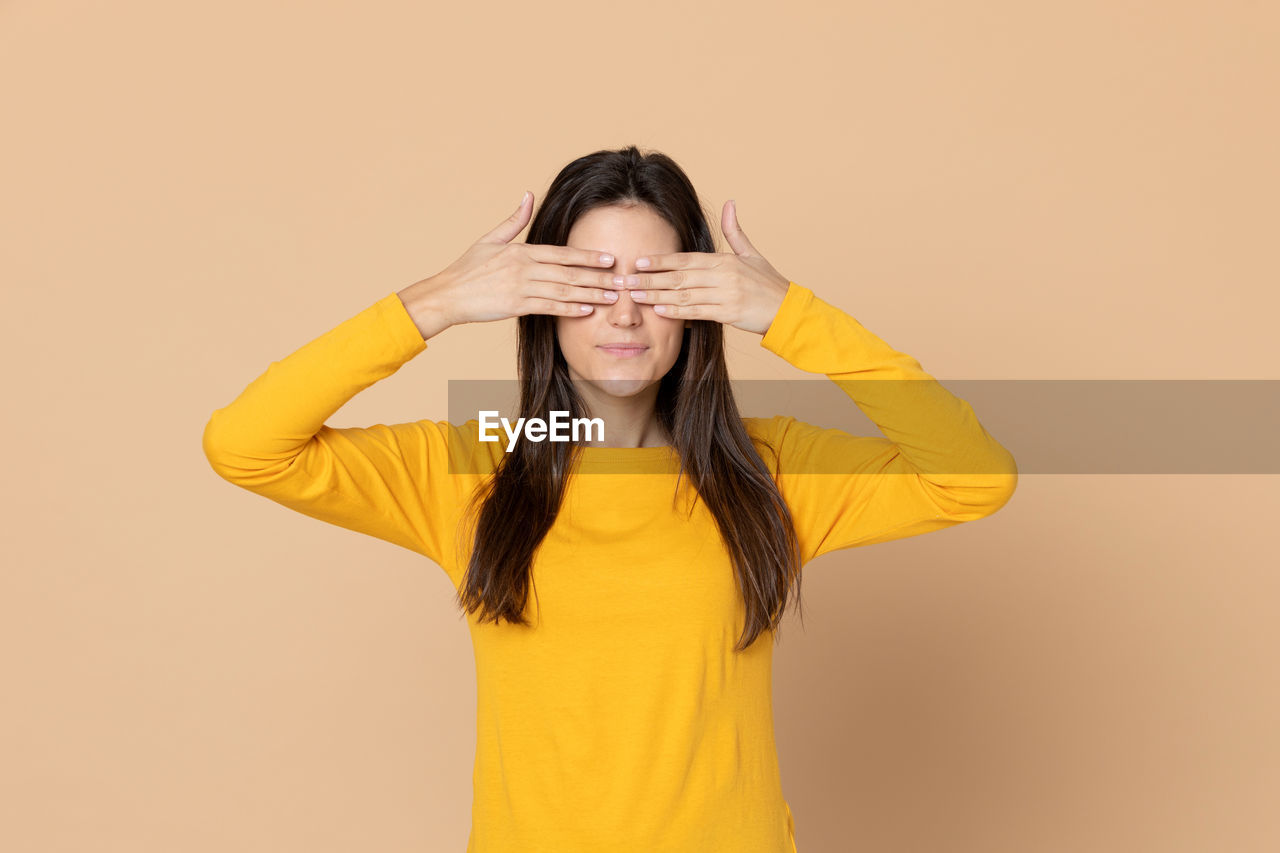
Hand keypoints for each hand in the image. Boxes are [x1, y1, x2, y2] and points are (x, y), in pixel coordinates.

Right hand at [399, 191, 623, 336]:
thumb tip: (528, 195)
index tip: (611, 258)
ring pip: (563, 291)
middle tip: (622, 281)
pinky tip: (587, 311)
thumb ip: (514, 220)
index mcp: (522, 250)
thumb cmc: (468, 268)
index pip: (563, 253)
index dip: (588, 256)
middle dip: (599, 277)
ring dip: (590, 294)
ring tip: (612, 298)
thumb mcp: (490, 239)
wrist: (448, 294)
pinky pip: (548, 307)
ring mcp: (521, 287)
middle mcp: (524, 267)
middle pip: (569, 272)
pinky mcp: (516, 306)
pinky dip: (569, 309)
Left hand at [623, 200, 791, 334]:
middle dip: (650, 279)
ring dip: (657, 296)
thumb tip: (730, 203)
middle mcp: (723, 275)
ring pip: (684, 294)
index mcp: (724, 260)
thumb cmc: (767, 282)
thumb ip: (735, 231)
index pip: (685, 259)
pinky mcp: (728, 313)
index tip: (638, 262)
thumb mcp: (752, 254)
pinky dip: (678, 311)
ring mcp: (725, 294)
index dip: (660, 261)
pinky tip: (660, 311)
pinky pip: (698, 311)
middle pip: (679, 276)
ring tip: (635, 296)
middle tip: (625, 280)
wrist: (786, 309)